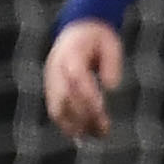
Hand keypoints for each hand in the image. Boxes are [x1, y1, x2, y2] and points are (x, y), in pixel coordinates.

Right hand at [43, 21, 124, 140]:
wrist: (78, 27)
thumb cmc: (98, 38)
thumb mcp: (111, 43)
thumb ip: (112, 63)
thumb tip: (111, 86)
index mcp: (71, 52)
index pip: (76, 76)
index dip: (87, 94)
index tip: (101, 109)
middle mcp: (56, 67)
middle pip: (65, 95)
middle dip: (84, 114)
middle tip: (104, 130)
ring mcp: (51, 78)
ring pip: (56, 106)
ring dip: (74, 124)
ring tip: (93, 136)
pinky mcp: (51, 88)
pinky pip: (54, 109)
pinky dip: (66, 124)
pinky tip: (80, 135)